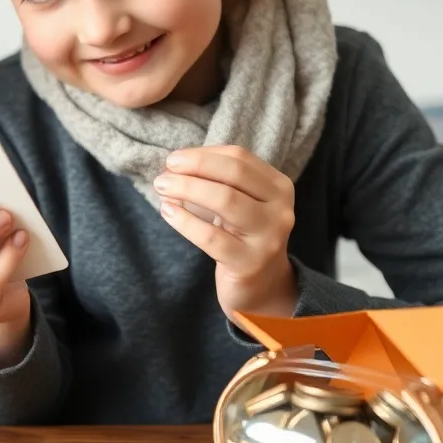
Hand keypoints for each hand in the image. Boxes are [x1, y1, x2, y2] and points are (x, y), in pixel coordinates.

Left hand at [154, 146, 297, 321]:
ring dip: (187, 188)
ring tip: (162, 188)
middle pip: (234, 173)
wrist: (261, 288)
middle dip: (194, 167)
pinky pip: (211, 236)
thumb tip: (174, 164)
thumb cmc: (240, 236)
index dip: (202, 154)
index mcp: (279, 187)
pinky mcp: (250, 263)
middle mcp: (280, 209)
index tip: (174, 159)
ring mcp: (269, 237)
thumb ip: (215, 181)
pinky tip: (168, 211)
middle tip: (163, 173)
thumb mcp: (237, 203)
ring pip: (225, 200)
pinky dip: (185, 220)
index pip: (239, 157)